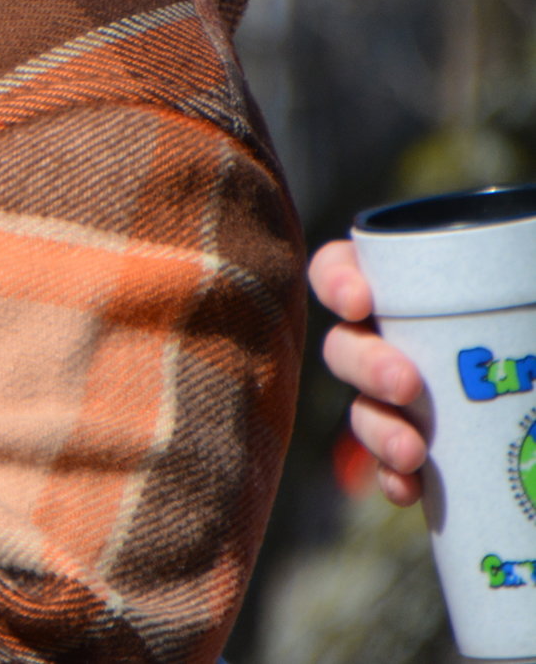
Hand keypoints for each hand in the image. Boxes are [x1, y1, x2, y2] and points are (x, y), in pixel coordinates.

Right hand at [311, 239, 427, 504]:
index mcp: (416, 290)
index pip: (346, 269)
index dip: (336, 279)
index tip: (360, 299)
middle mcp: (399, 340)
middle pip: (347, 344)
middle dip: (364, 363)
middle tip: (407, 385)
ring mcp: (406, 400)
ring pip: (362, 406)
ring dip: (376, 427)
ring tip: (411, 452)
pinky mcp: (423, 451)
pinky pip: (388, 465)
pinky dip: (391, 477)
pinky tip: (409, 490)